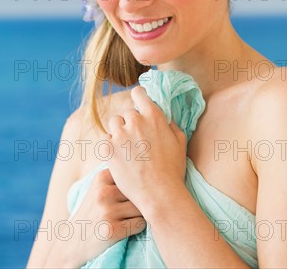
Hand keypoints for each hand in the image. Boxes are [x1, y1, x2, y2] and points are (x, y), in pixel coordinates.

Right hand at [59, 169, 145, 266]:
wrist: (73, 241)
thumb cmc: (94, 212)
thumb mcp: (99, 187)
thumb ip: (120, 176)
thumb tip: (151, 167)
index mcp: (101, 177)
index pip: (135, 175)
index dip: (138, 185)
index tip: (136, 190)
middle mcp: (103, 192)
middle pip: (140, 192)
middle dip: (140, 201)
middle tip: (131, 208)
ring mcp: (107, 211)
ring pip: (141, 208)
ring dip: (140, 215)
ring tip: (126, 218)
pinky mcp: (112, 230)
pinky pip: (140, 224)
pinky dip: (137, 227)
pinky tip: (125, 228)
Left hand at [106, 86, 187, 216]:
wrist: (159, 193)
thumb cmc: (172, 169)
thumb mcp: (180, 141)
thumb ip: (170, 123)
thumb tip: (164, 117)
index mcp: (153, 116)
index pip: (138, 93)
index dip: (138, 97)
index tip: (139, 102)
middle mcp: (135, 121)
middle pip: (127, 113)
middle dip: (132, 123)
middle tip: (138, 140)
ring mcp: (119, 135)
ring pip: (114, 123)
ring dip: (119, 131)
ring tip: (128, 148)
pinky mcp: (108, 149)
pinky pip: (106, 139)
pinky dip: (111, 146)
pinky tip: (121, 157)